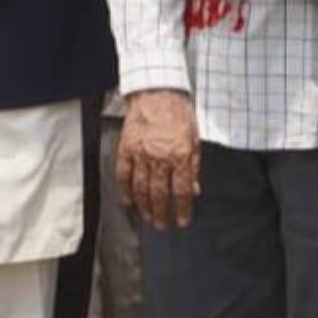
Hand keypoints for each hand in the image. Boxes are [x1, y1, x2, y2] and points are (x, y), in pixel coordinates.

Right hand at [118, 89, 201, 228]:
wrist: (156, 92)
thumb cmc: (178, 113)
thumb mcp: (194, 140)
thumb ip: (194, 166)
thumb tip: (194, 189)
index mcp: (179, 155)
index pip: (181, 191)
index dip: (181, 209)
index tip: (182, 221)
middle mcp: (159, 157)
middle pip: (158, 193)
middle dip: (161, 213)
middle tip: (162, 225)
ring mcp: (140, 153)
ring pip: (140, 187)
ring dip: (144, 206)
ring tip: (148, 217)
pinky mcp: (126, 148)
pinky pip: (123, 173)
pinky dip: (124, 189)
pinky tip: (127, 199)